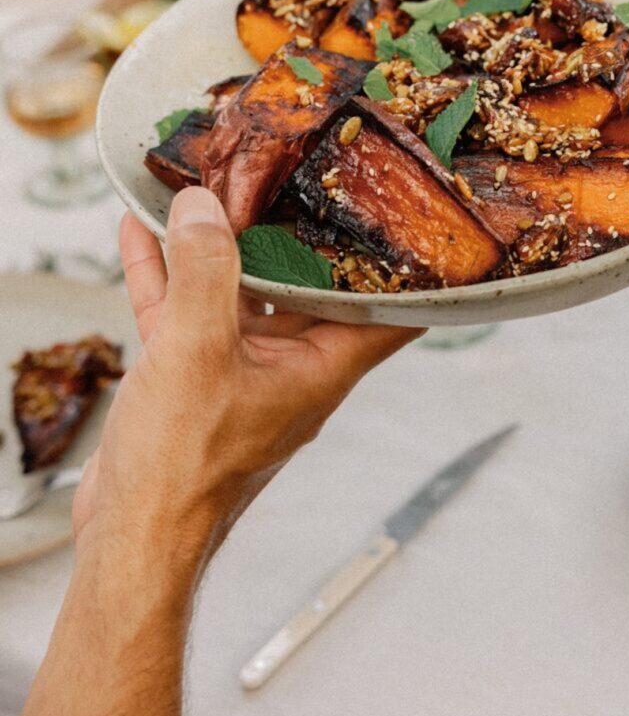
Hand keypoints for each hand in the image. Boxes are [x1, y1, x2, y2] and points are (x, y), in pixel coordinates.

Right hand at [73, 187, 416, 561]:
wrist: (130, 539)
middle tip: (289, 176)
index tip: (411, 218)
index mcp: (320, 368)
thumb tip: (205, 208)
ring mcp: (238, 373)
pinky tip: (142, 231)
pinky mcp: (191, 381)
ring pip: (235, 294)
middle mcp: (288, 368)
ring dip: (218, 247)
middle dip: (291, 233)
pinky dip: (166, 274)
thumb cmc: (184, 472)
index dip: (405, 268)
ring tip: (205, 190)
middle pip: (303, 287)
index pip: (390, 312)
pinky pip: (183, 314)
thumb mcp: (197, 351)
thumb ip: (204, 273)